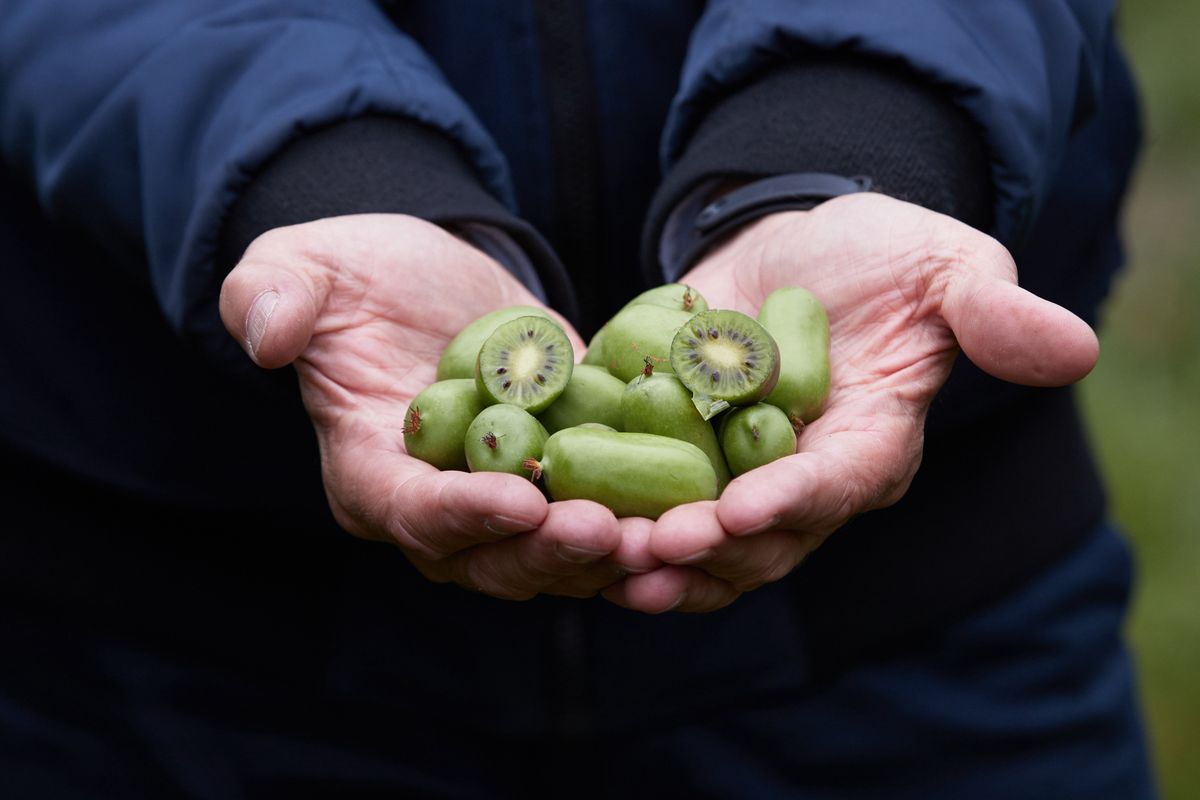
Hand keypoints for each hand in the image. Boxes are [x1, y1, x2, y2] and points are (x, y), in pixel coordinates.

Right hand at [220, 214, 636, 599]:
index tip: (522, 500)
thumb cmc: (357, 274)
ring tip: (667, 536)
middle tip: (610, 533)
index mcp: (369, 474)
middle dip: (549, 553)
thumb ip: (270, 294)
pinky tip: (699, 508)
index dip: (462, 515)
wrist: (433, 276)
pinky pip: (603, 513)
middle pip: (490, 558)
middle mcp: (437, 511)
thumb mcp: (302, 266)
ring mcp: (505, 504)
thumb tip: (262, 333)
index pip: (410, 512)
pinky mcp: (562, 482)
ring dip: (609, 555)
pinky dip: (645, 520)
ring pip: (555, 554)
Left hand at [604, 193, 1098, 612]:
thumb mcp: (946, 264)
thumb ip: (993, 312)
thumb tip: (1073, 348)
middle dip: (704, 552)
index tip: (739, 512)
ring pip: (693, 538)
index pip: (838, 487)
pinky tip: (549, 511)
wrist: (796, 241)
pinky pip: (638, 495)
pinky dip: (600, 507)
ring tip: (590, 555)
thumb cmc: (882, 251)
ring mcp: (734, 474)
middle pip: (759, 539)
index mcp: (871, 445)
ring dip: (644, 554)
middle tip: (646, 555)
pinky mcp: (675, 453)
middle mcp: (802, 479)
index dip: (792, 504)